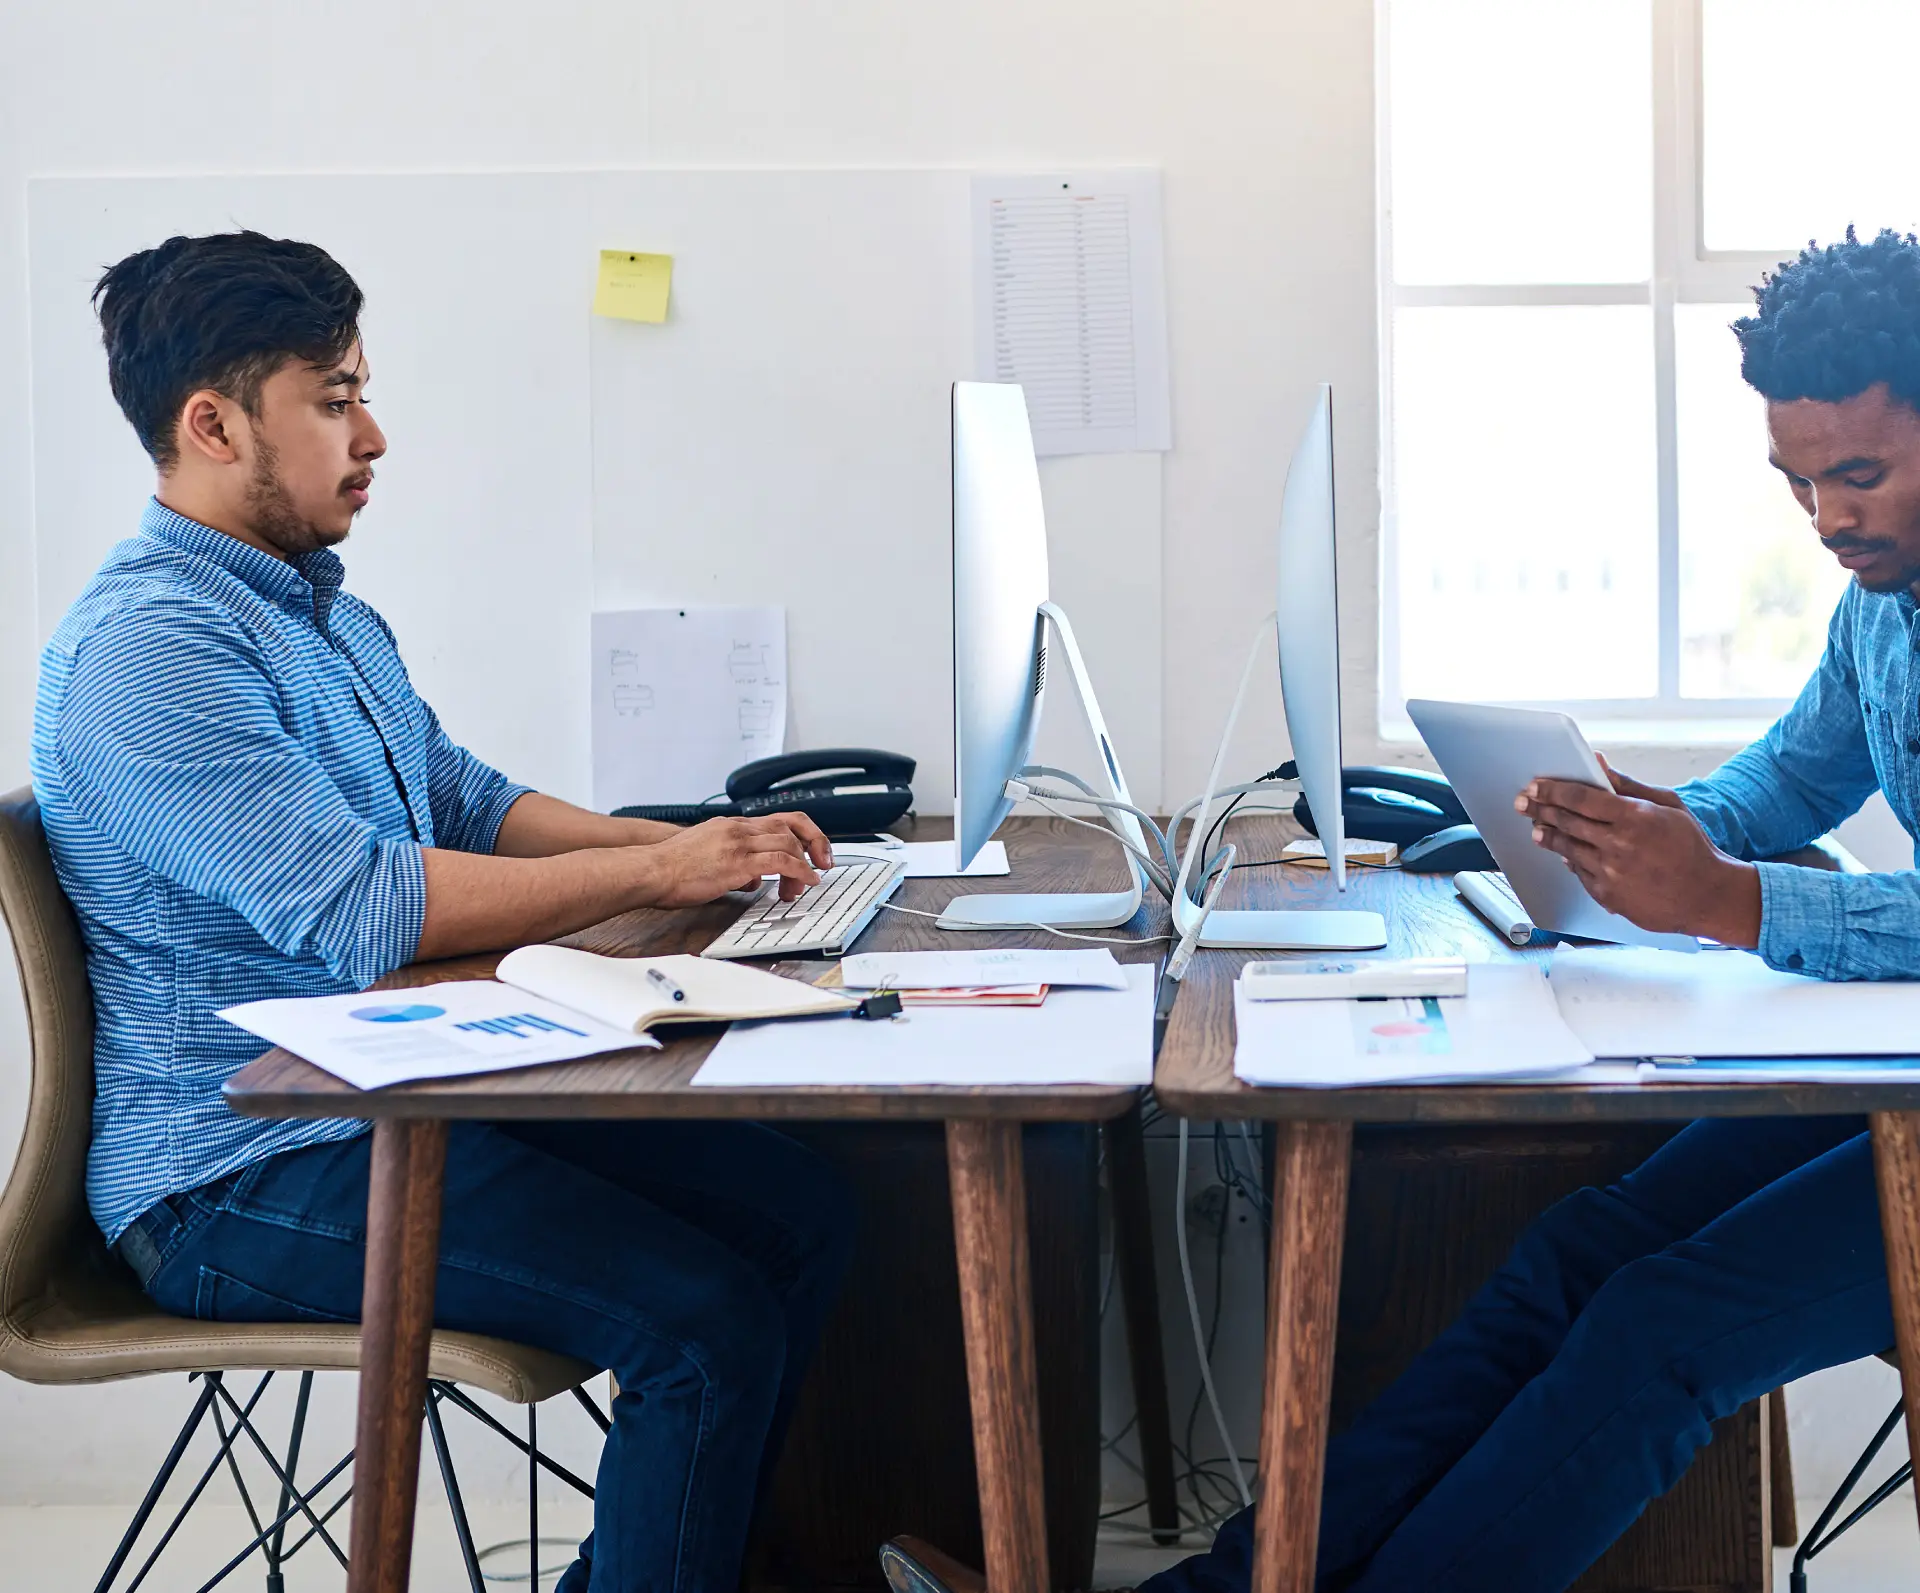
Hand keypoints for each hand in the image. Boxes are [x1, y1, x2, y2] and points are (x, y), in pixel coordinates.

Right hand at [638, 813, 834, 905]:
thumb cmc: (671, 868)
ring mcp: (738, 843)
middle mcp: (738, 828)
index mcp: (732, 825)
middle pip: (790, 825)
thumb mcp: (708, 855)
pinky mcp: (737, 862)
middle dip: (814, 843)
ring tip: (808, 882)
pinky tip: (806, 882)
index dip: (803, 832)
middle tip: (822, 863)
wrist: (650, 870)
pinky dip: (800, 871)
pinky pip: (781, 862)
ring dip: (805, 863)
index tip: (813, 849)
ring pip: (789, 842)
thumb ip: (735, 861)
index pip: (778, 819)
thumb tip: (754, 878)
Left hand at [1516, 755, 1761, 945]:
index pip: (1580, 798)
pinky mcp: (1608, 896)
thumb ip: (1627, 785)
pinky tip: (1565, 853)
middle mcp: (1618, 846)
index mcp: (1634, 818)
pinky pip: (1580, 873)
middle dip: (1540, 809)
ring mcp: (1611, 873)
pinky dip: (1571, 860)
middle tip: (1523, 802)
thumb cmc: (1691, 847)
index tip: (1535, 786)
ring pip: (1567, 849)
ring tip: (1537, 827)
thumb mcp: (1667, 806)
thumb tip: (1598, 762)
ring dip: (1548, 836)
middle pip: (1566, 822)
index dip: (1552, 790)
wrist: (1708, 896)